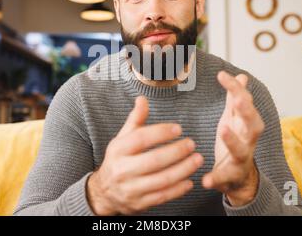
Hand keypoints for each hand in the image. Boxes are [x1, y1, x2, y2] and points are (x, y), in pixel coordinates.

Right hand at [86, 96, 203, 214]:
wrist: (104, 192)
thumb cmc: (119, 159)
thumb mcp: (122, 138)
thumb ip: (136, 119)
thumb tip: (142, 99)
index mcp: (118, 150)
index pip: (141, 139)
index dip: (161, 132)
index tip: (178, 129)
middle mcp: (122, 170)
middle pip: (154, 160)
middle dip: (176, 152)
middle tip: (192, 144)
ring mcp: (131, 189)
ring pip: (162, 180)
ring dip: (183, 169)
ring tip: (197, 159)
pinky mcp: (140, 203)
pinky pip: (163, 196)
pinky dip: (178, 189)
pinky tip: (190, 180)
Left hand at [202, 71, 263, 206]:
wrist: (240, 178)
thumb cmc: (236, 142)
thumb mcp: (234, 118)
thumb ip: (236, 98)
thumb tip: (241, 76)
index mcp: (246, 125)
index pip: (244, 103)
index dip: (236, 88)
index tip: (222, 74)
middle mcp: (247, 141)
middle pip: (253, 125)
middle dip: (247, 112)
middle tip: (238, 99)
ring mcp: (240, 159)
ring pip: (242, 150)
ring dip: (233, 140)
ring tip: (223, 129)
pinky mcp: (230, 177)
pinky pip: (224, 177)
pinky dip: (216, 178)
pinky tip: (205, 180)